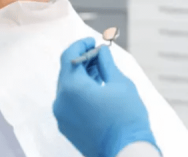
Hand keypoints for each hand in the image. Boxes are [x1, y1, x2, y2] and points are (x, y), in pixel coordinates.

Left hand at [53, 38, 157, 156]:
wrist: (126, 152)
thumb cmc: (126, 119)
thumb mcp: (120, 83)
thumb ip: (106, 63)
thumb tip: (101, 51)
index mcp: (72, 88)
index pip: (68, 56)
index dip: (80, 45)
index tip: (92, 41)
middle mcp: (61, 102)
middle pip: (67, 72)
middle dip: (82, 60)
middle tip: (100, 55)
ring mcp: (62, 116)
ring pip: (68, 88)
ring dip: (82, 76)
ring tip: (101, 71)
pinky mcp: (67, 127)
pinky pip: (69, 102)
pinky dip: (80, 92)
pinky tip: (97, 89)